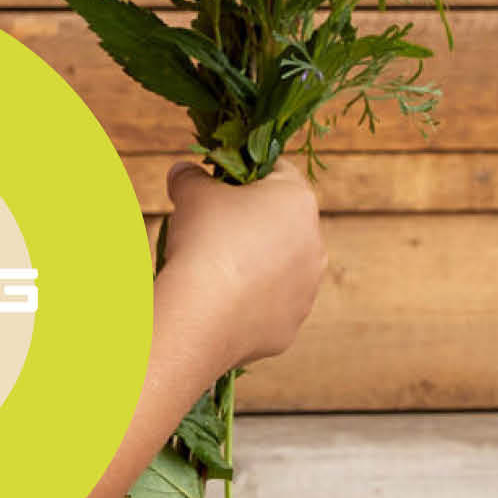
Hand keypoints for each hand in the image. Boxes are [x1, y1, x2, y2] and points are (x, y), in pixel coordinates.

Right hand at [158, 157, 326, 373]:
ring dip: (254, 265)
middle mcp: (314, 244)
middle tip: (213, 229)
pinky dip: (249, 302)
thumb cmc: (204, 240)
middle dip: (251, 223)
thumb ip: (190, 177)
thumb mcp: (191, 193)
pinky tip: (220, 303)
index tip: (217, 184)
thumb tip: (183, 172)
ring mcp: (307, 289)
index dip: (244, 173)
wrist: (202, 313)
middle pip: (282, 223)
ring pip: (280, 268)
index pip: (276, 171)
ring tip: (215, 271)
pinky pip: (270, 306)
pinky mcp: (290, 326)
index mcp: (298, 200)